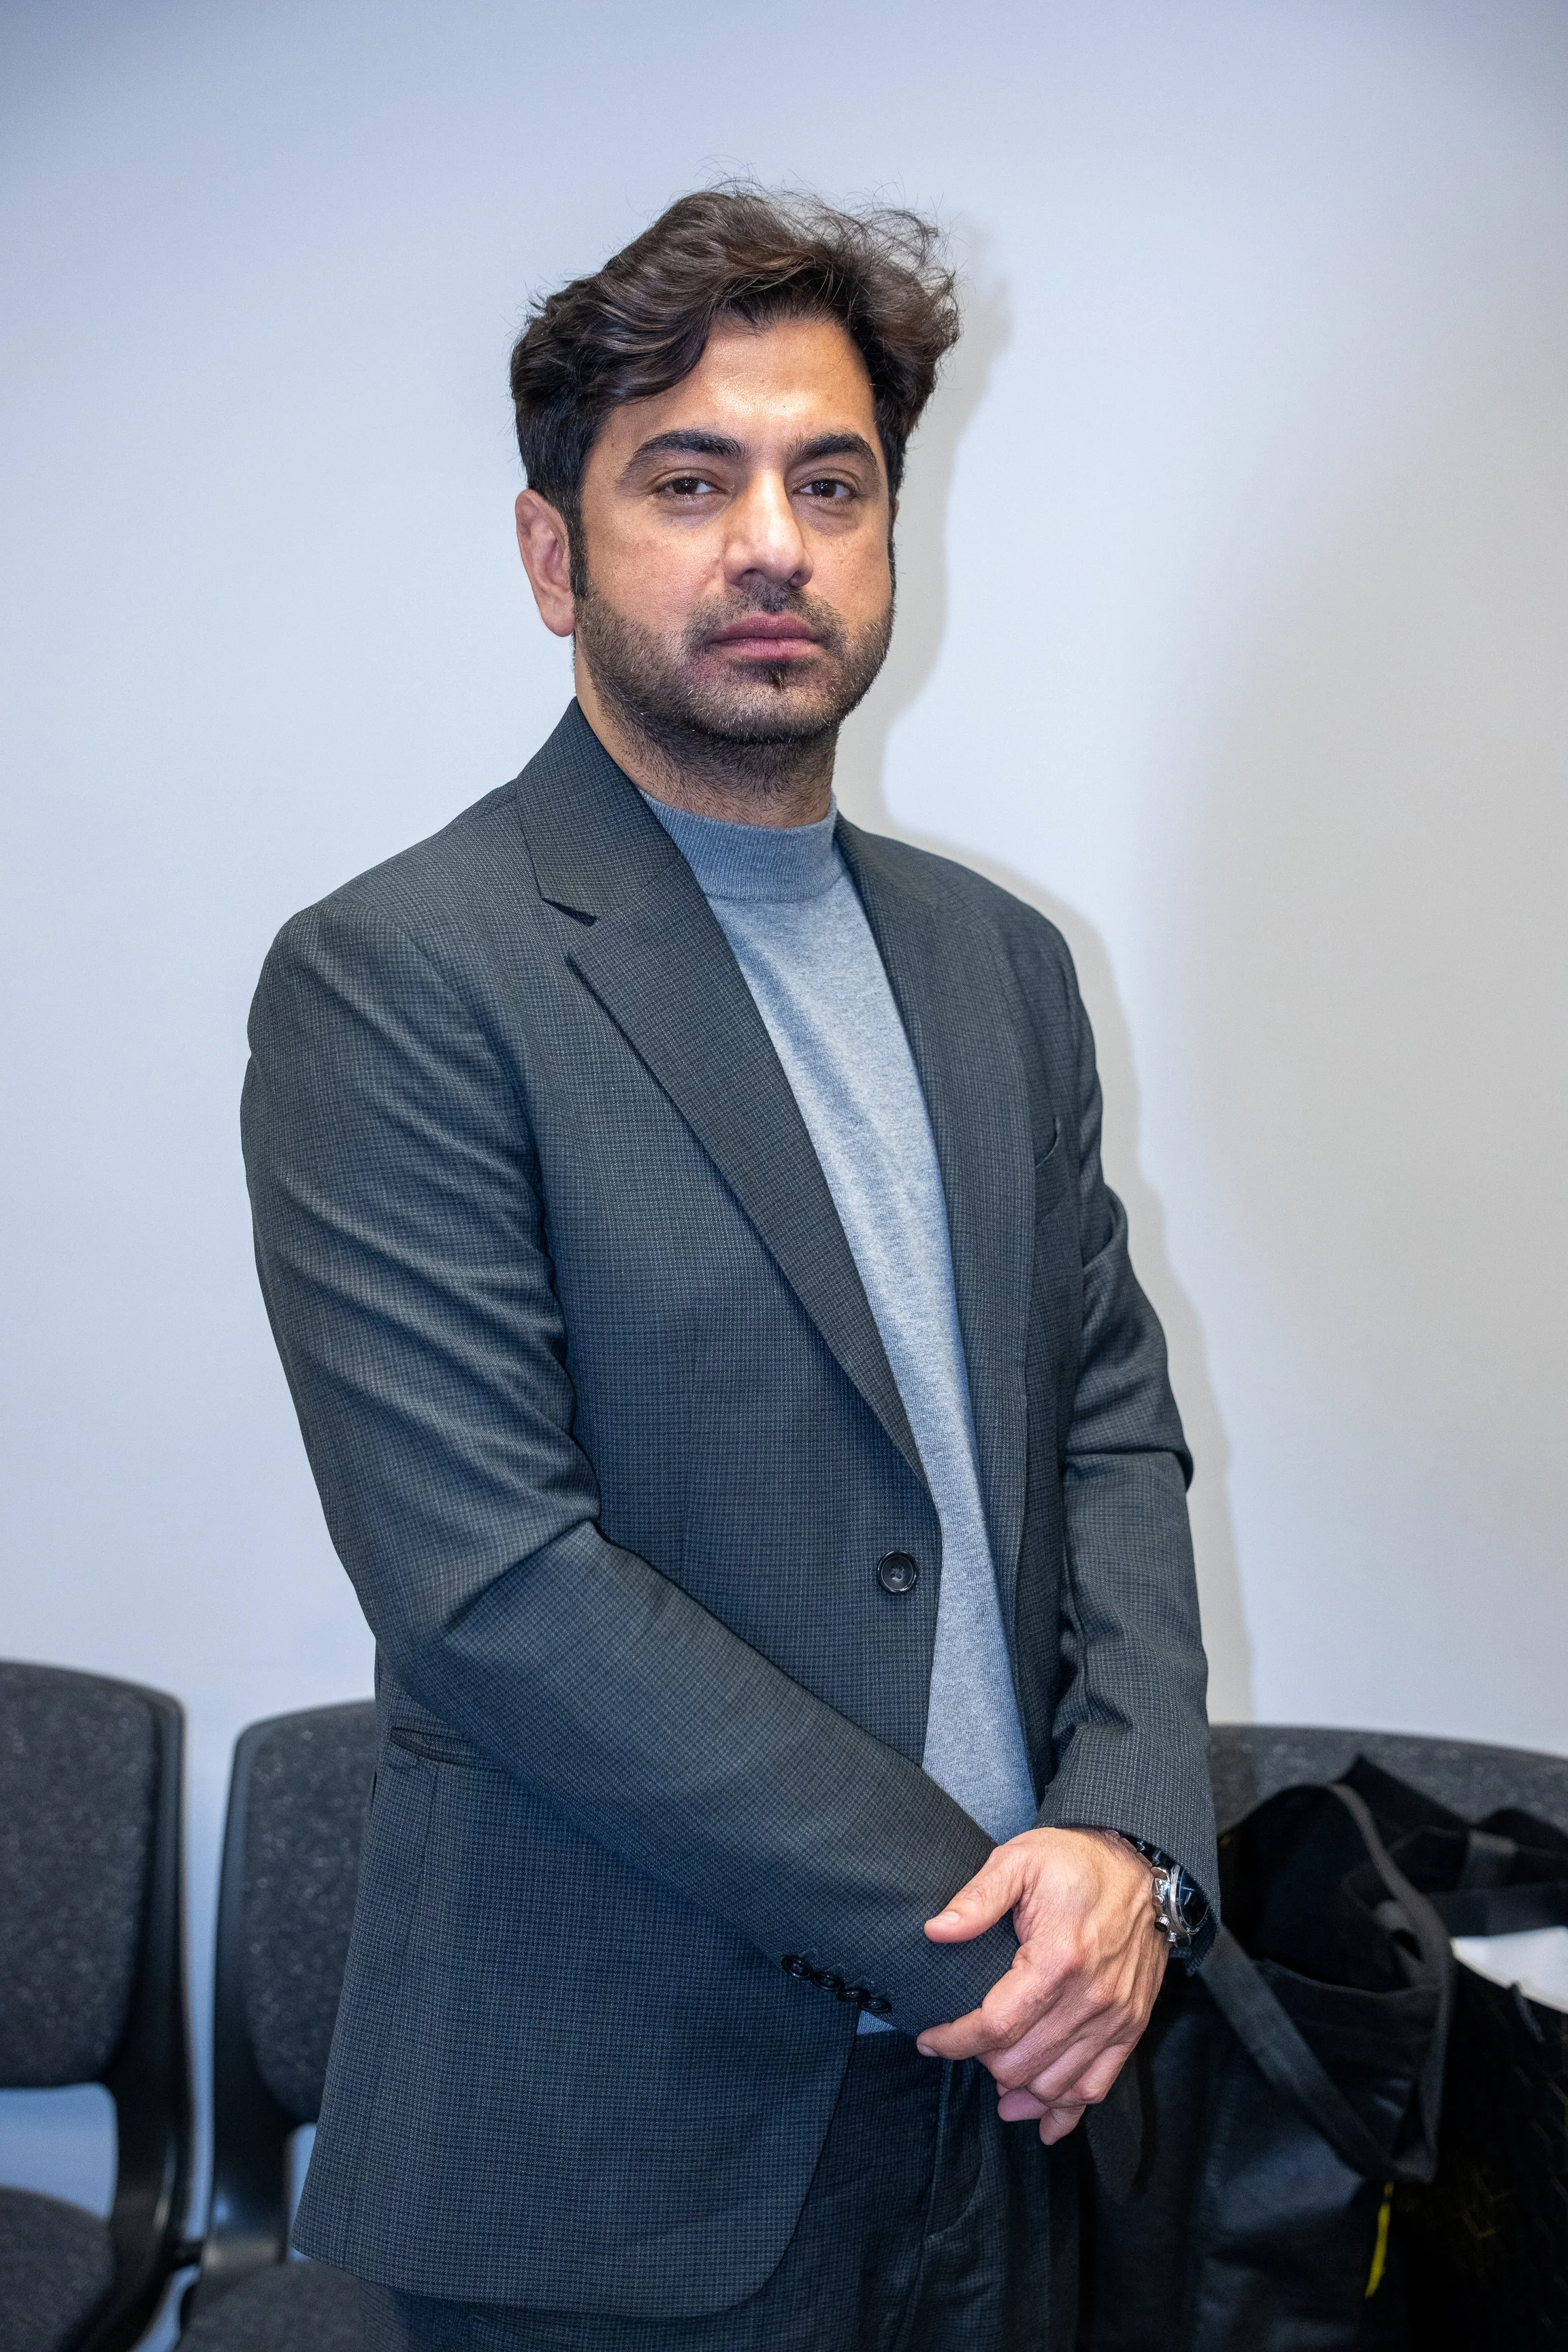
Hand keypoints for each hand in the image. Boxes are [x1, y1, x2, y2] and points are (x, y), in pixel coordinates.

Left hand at [915, 1826, 1166, 2142]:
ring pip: (1057, 2086)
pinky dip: (1067, 2111)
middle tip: (963, 2045)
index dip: (955, 2041)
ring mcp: (1115, 2017)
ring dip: (1019, 2093)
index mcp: (1058, 1958)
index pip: (997, 2025)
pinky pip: (1098, 2086)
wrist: (1141, 1865)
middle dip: (982, 2063)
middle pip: (1022, 2064)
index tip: (929, 2039)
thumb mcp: (1019, 1861)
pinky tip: (1043, 2121)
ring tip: (993, 2083)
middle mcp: (1090, 1997)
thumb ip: (977, 1899)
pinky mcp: (1130, 2026)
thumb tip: (936, 1931)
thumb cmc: (1075, 1863)